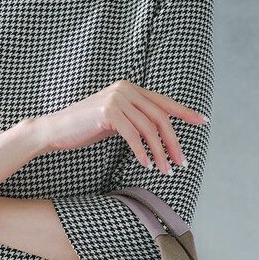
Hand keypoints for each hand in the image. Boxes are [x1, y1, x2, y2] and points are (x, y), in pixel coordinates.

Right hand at [33, 80, 207, 174]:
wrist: (55, 130)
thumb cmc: (85, 128)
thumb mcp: (116, 120)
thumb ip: (136, 119)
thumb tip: (159, 131)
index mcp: (130, 88)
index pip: (163, 102)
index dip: (185, 112)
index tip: (203, 122)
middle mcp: (126, 89)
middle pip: (160, 117)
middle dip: (173, 143)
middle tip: (182, 163)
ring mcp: (117, 98)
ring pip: (149, 128)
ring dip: (160, 153)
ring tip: (166, 170)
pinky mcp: (108, 112)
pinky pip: (133, 135)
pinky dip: (142, 152)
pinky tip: (146, 164)